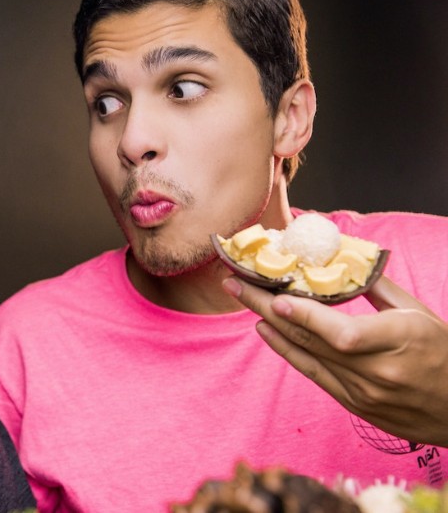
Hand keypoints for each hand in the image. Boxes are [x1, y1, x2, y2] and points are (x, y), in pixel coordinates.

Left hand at [224, 275, 447, 445]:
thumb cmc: (445, 354)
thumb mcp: (419, 314)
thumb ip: (378, 287)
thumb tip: (342, 258)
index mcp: (399, 340)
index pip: (342, 334)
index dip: (306, 318)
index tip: (277, 297)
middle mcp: (377, 370)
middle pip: (312, 339)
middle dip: (268, 308)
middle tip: (236, 283)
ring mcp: (363, 392)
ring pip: (306, 355)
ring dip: (269, 325)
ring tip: (242, 297)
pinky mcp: (354, 404)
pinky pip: (312, 374)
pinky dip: (286, 351)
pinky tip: (264, 330)